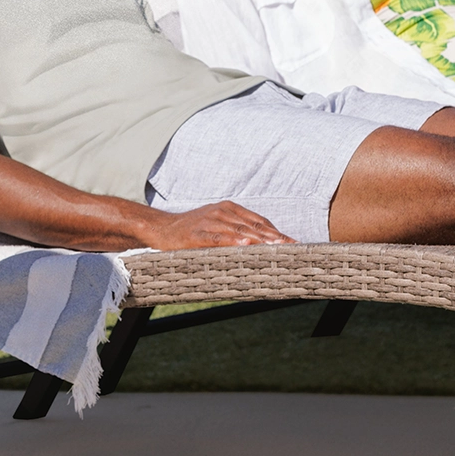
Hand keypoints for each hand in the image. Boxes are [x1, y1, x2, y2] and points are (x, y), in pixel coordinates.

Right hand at [145, 201, 295, 249]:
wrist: (161, 228)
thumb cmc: (191, 231)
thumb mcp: (216, 225)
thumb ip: (236, 230)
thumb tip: (260, 244)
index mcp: (229, 208)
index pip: (259, 220)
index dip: (277, 232)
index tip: (294, 242)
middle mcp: (222, 212)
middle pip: (254, 225)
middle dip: (275, 237)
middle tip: (293, 246)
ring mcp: (210, 221)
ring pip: (240, 231)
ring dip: (260, 240)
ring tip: (277, 247)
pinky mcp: (198, 234)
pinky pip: (219, 238)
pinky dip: (233, 241)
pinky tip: (246, 245)